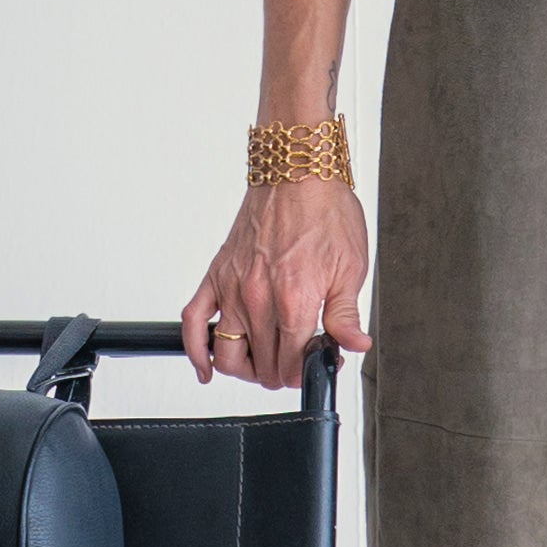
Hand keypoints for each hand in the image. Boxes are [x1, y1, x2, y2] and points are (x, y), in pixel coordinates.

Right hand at [181, 176, 369, 390]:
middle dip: (282, 372)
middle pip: (262, 366)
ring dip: (246, 369)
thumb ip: (346, 315)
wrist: (297, 173)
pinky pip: (194, 322)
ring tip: (263, 361)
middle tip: (296, 357)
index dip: (306, 371)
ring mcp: (232, 289)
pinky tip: (207, 366)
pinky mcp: (216, 276)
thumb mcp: (351, 267)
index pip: (292, 364)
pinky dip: (196, 351)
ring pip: (227, 355)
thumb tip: (353, 346)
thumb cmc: (324, 211)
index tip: (315, 359)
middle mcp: (258, 299)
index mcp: (294, 300)